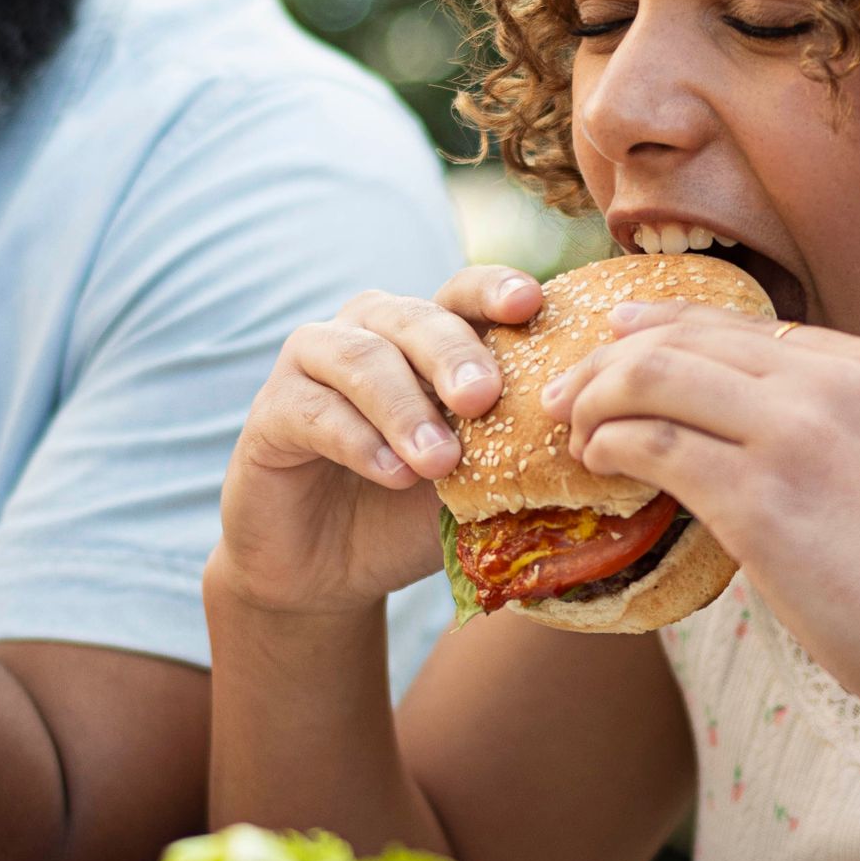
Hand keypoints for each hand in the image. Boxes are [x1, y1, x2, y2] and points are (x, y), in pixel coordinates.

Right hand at [213, 268, 543, 618]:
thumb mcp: (471, 484)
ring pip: (362, 359)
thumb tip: (587, 451)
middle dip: (454, 354)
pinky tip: (391, 474)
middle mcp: (369, 331)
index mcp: (426, 335)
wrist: (324, 570)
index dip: (494, 290)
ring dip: (405, 408)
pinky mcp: (272, 411)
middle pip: (415, 317)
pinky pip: (316, 411)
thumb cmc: (407, 514)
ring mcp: (314, 364)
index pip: (463, 294)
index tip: (528, 304)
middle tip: (484, 398)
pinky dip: (359, 441)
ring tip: (439, 461)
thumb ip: (512, 456)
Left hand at [549, 302, 859, 751]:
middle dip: (612, 357)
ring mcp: (802, 433)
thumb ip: (843, 434)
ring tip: (572, 433)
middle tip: (568, 395)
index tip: (618, 350)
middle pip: (690, 334)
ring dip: (596, 397)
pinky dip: (609, 446)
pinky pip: (654, 444)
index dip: (667, 331)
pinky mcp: (765, 499)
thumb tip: (752, 439)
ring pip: (656, 374)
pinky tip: (598, 468)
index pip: (746, 326)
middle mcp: (842, 379)